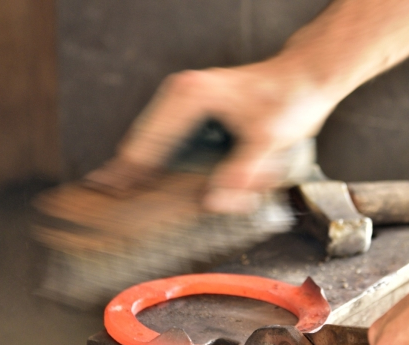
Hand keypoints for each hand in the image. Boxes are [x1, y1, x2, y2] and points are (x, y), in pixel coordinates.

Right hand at [117, 56, 337, 212]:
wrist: (304, 78)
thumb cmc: (288, 99)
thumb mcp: (269, 139)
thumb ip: (241, 171)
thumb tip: (212, 202)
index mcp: (190, 97)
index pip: (146, 142)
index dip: (127, 172)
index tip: (109, 195)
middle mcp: (180, 95)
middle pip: (138, 141)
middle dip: (124, 171)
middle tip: (104, 197)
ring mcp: (183, 101)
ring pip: (147, 139)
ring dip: (137, 166)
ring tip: (116, 190)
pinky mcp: (192, 110)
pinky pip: (162, 138)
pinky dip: (152, 159)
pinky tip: (146, 177)